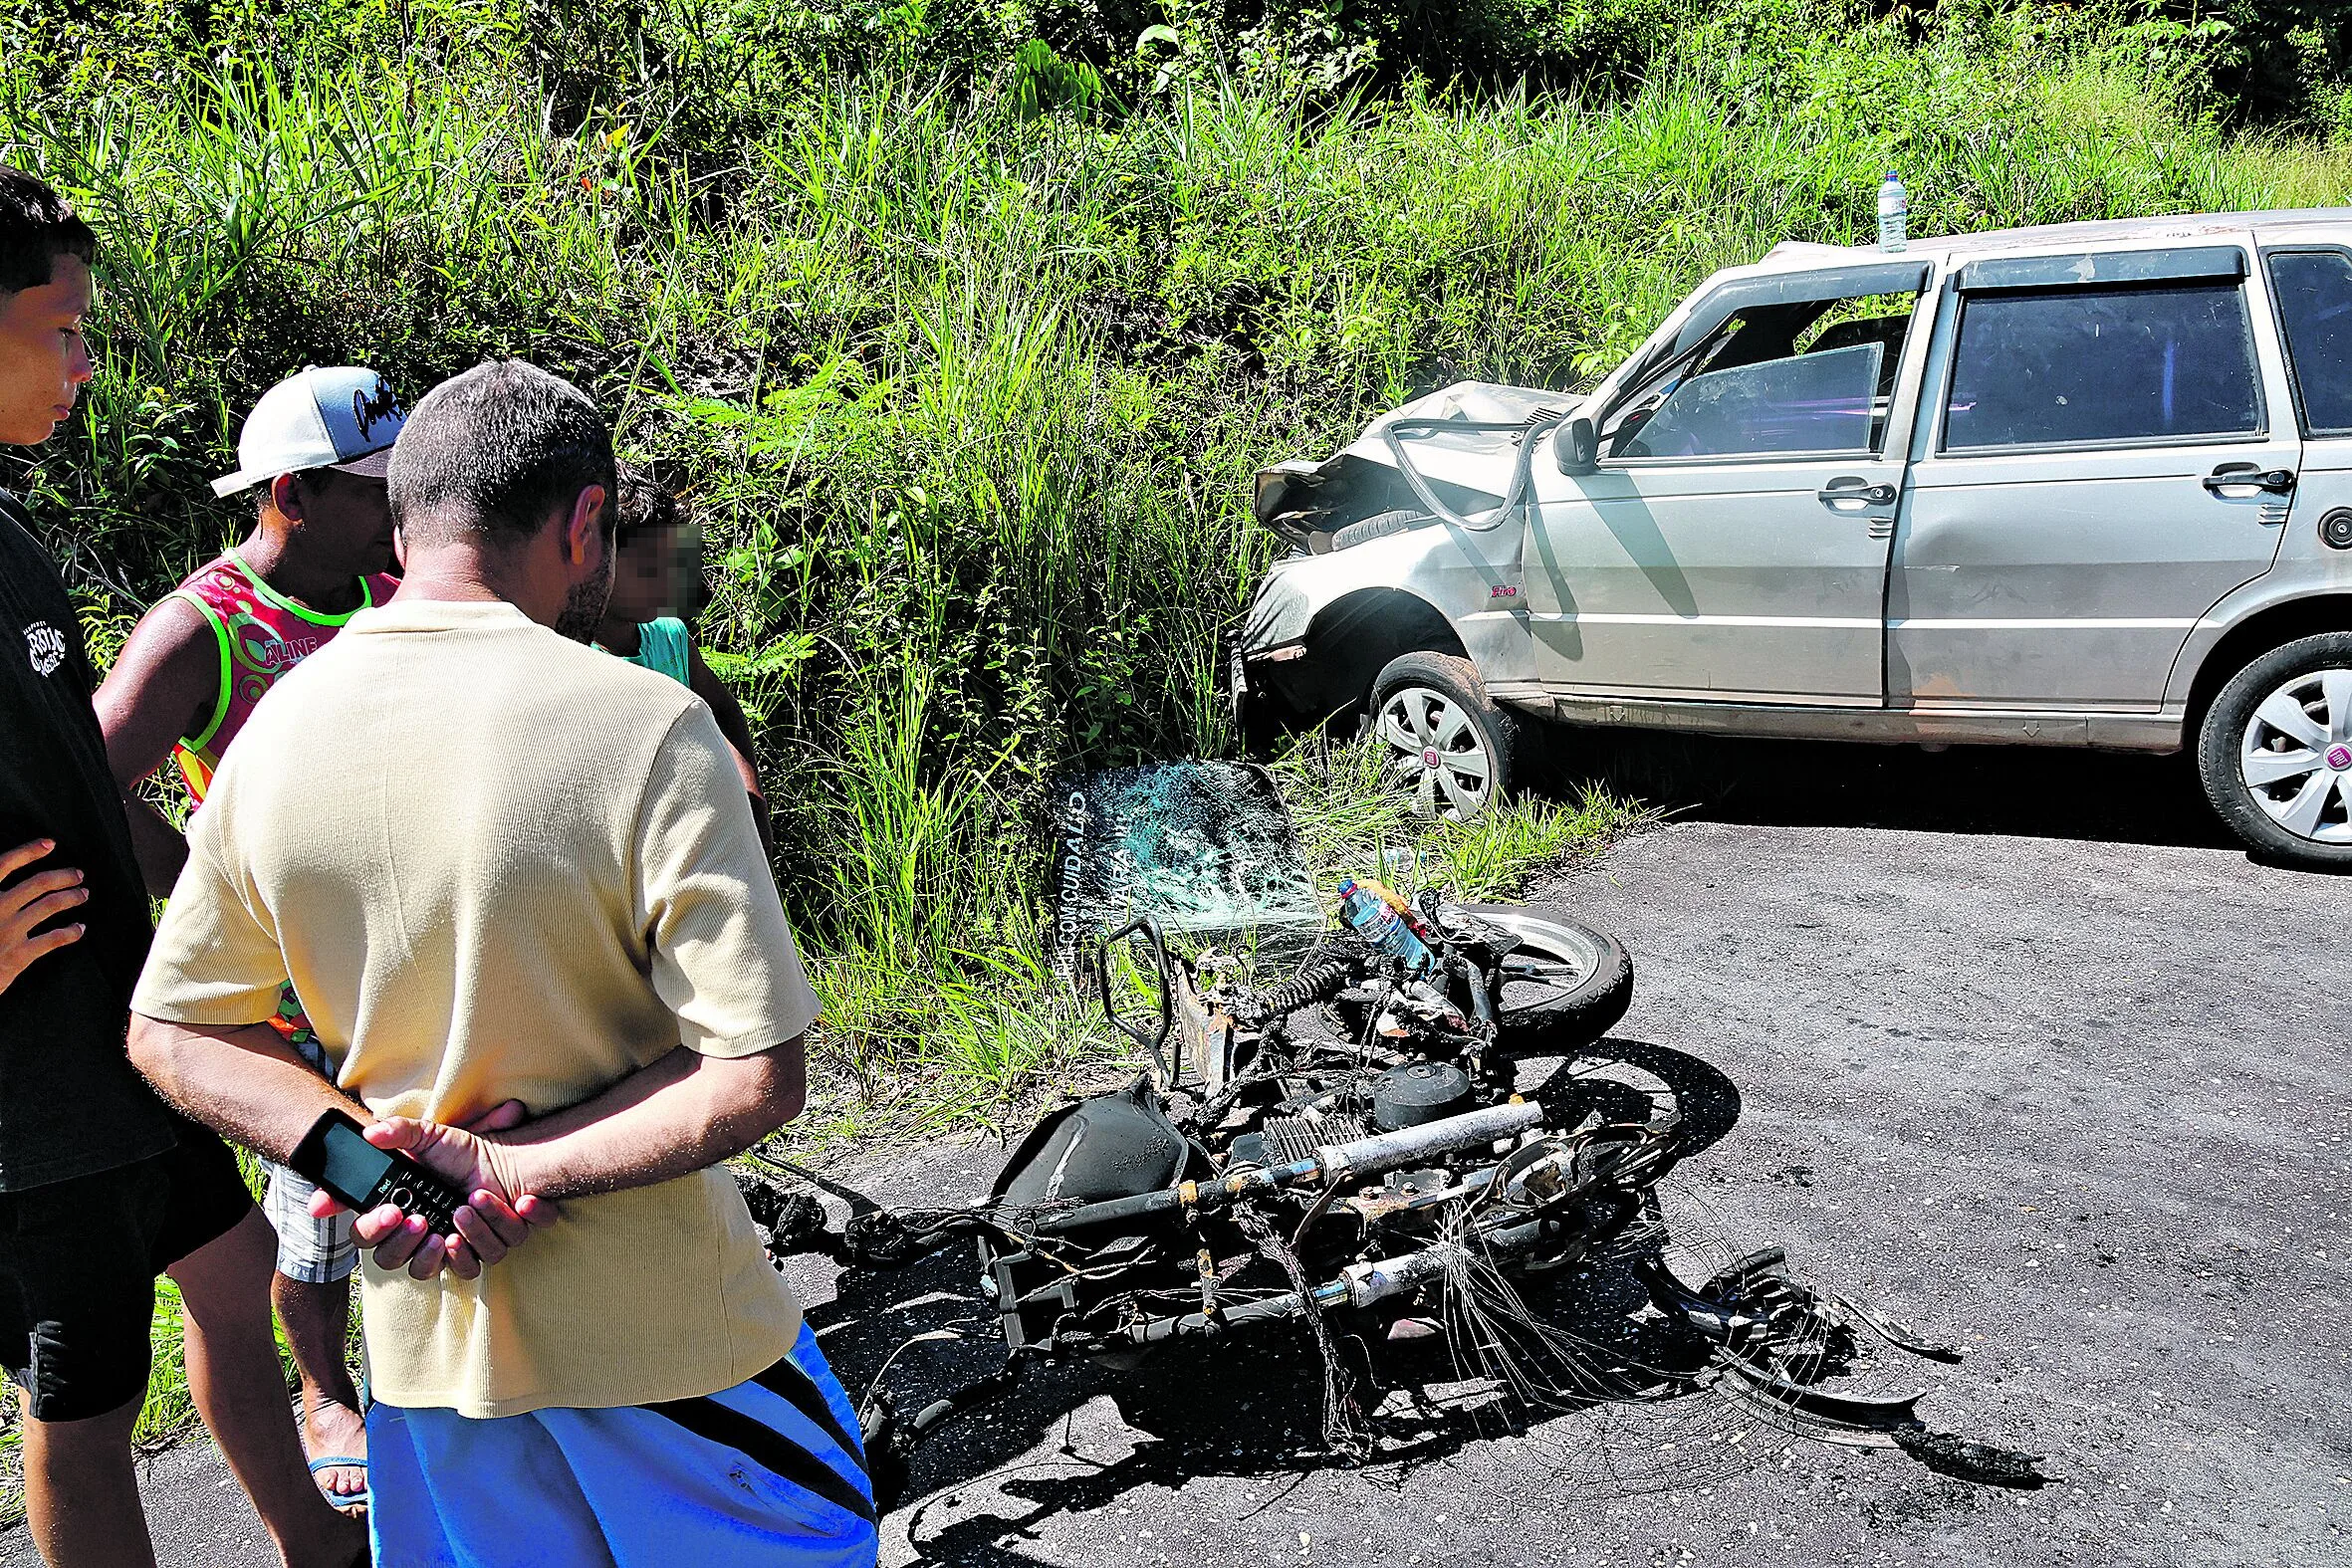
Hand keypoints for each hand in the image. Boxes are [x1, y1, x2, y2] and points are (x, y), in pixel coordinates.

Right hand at [0, 840, 86, 996]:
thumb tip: (3, 883)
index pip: (4, 865)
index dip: (28, 852)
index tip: (50, 844)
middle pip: (38, 884)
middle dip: (62, 876)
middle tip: (78, 875)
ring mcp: (7, 931)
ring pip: (50, 905)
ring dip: (71, 897)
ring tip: (82, 894)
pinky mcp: (18, 955)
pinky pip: (53, 939)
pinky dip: (71, 932)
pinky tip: (79, 929)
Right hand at [309, 1100, 557, 1280]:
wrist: (504, 1162)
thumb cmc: (460, 1153)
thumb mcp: (427, 1136)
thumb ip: (397, 1132)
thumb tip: (368, 1134)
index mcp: (393, 1212)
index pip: (365, 1234)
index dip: (372, 1228)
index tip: (391, 1212)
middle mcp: (412, 1237)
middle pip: (389, 1259)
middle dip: (403, 1242)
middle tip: (420, 1220)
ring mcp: (441, 1250)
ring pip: (426, 1268)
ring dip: (445, 1244)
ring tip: (461, 1211)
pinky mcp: (474, 1254)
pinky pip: (471, 1266)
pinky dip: (479, 1242)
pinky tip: (483, 1219)